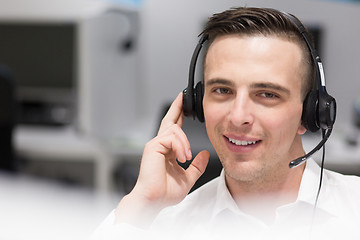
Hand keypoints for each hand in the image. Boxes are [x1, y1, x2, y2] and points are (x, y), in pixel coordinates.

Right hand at [115, 92, 208, 226]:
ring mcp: (155, 144)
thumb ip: (197, 166)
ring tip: (186, 157)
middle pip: (169, 120)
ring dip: (185, 143)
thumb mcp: (187, 177)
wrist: (154, 199)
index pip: (174, 129)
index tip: (185, 106)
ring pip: (175, 130)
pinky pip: (171, 137)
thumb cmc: (165, 192)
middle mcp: (160, 145)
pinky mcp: (153, 146)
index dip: (179, 116)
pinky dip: (180, 146)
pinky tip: (181, 157)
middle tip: (183, 96)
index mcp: (167, 151)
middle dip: (177, 107)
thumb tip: (205, 154)